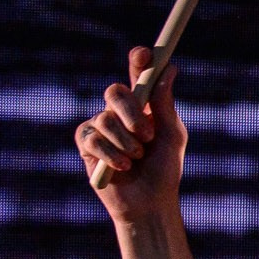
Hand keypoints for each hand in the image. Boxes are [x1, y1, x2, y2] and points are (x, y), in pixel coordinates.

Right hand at [77, 45, 184, 219]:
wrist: (149, 203)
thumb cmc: (164, 170)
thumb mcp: (171, 136)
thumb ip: (165, 104)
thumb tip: (169, 70)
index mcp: (142, 105)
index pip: (137, 75)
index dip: (138, 61)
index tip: (144, 54)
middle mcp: (119, 112)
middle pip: (114, 92)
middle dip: (130, 111)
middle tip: (146, 135)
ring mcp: (101, 128)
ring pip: (105, 119)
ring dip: (126, 142)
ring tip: (137, 159)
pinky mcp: (87, 146)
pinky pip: (93, 139)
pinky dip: (112, 154)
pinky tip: (123, 167)